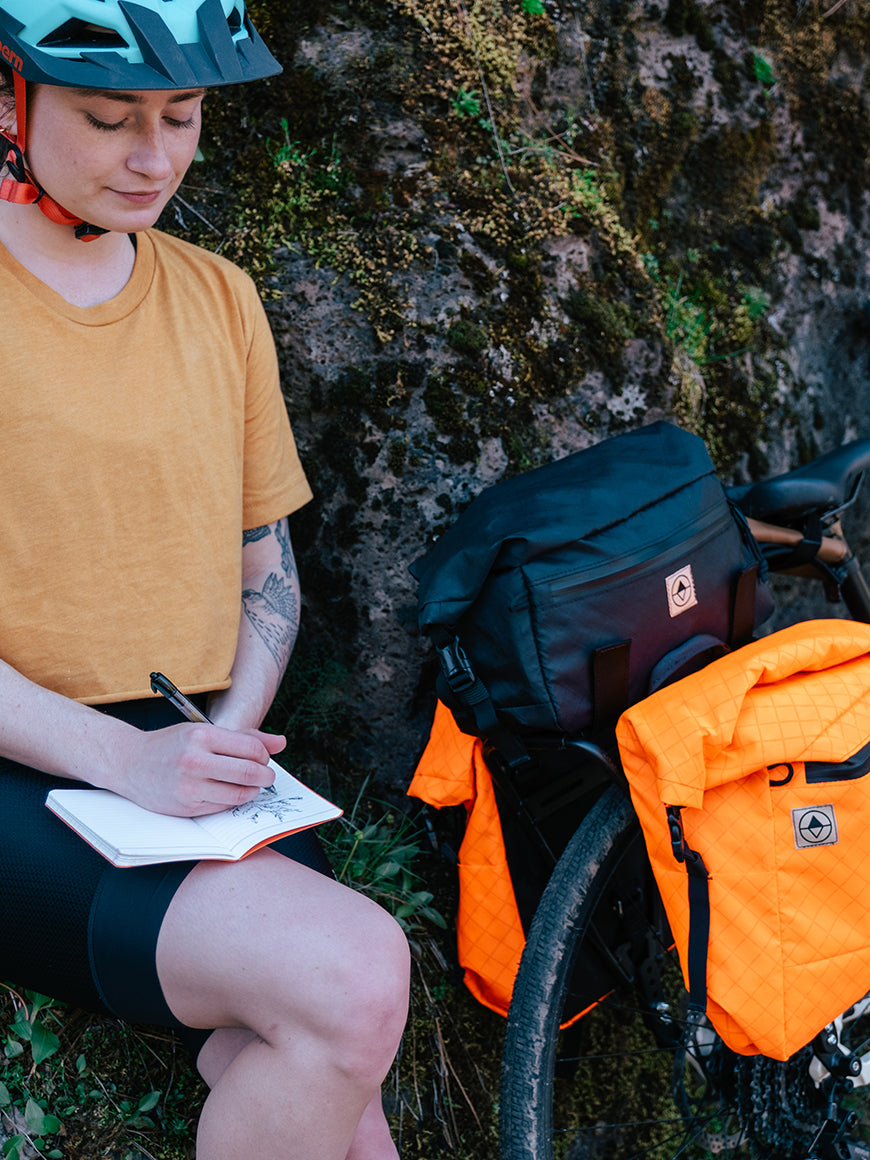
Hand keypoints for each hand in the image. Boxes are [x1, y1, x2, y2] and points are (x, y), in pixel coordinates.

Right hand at [113, 722, 286, 816]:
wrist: (130, 762)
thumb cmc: (173, 745)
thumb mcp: (205, 731)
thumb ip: (246, 737)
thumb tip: (281, 743)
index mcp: (202, 736)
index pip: (252, 749)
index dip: (265, 757)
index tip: (263, 760)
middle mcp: (194, 760)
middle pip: (249, 773)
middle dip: (265, 777)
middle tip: (266, 777)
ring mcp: (189, 786)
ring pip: (239, 794)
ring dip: (252, 792)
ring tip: (250, 786)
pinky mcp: (185, 806)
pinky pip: (222, 807)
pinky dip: (233, 801)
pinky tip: (229, 792)